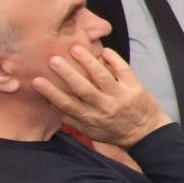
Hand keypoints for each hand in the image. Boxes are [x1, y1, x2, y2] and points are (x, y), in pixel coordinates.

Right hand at [31, 43, 172, 146]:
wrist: (147, 133)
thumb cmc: (114, 131)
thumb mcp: (90, 131)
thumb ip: (71, 119)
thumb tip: (50, 103)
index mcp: (90, 119)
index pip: (67, 105)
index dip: (51, 93)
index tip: (37, 81)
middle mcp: (104, 108)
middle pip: (83, 89)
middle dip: (67, 74)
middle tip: (53, 59)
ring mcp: (121, 97)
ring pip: (102, 77)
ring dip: (88, 61)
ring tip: (75, 49)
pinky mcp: (135, 88)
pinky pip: (124, 71)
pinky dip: (115, 60)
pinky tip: (105, 51)